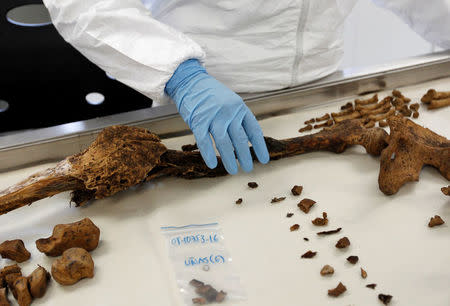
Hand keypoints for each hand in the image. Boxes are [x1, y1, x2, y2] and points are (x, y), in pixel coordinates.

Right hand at [165, 59, 269, 173]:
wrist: (190, 81)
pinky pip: (204, 141)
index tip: (264, 160)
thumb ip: (238, 118)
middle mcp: (229, 112)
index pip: (253, 130)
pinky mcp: (198, 120)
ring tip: (233, 171)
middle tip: (248, 168)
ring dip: (229, 159)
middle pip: (240, 139)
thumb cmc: (211, 94)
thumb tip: (247, 141)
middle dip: (245, 156)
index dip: (260, 146)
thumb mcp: (231, 102)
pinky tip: (213, 165)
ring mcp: (213, 116)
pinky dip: (208, 154)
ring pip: (224, 142)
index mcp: (240, 107)